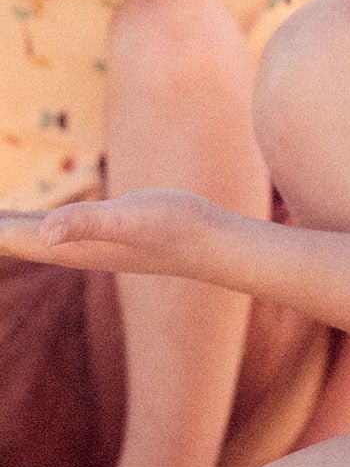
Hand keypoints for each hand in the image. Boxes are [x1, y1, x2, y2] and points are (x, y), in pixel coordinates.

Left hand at [0, 189, 223, 278]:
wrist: (211, 244)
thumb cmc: (175, 227)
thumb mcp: (133, 218)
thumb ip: (90, 224)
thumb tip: (46, 234)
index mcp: (66, 245)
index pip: (6, 238)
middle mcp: (68, 249)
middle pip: (9, 241)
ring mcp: (83, 245)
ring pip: (25, 238)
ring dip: (1, 231)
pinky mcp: (98, 236)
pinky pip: (45, 232)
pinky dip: (23, 226)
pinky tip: (23, 223)